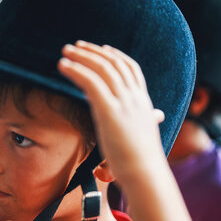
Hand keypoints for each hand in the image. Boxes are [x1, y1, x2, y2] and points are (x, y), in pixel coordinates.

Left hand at [58, 41, 165, 183]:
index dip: (116, 56)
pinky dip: (76, 70)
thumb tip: (157, 116)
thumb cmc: (142, 161)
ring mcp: (123, 103)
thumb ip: (147, 121)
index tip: (102, 48)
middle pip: (114, 63)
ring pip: (101, 68)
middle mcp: (135, 98)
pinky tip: (63, 66)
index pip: (131, 69)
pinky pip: (91, 82)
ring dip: (81, 56)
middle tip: (76, 46)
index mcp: (143, 102)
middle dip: (93, 51)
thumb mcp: (144, 134)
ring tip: (65, 51)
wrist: (145, 174)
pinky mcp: (109, 111)